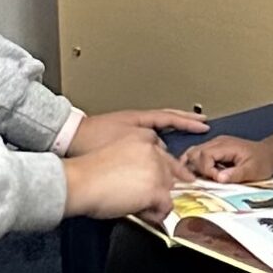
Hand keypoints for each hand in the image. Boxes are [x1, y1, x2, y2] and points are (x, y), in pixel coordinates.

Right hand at [63, 130, 177, 220]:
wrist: (80, 182)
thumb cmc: (89, 171)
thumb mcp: (116, 154)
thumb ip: (136, 161)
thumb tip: (145, 180)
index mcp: (143, 137)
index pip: (165, 155)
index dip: (159, 172)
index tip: (154, 182)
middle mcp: (154, 151)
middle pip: (171, 174)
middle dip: (158, 187)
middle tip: (140, 196)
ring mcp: (157, 170)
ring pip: (169, 190)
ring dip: (156, 200)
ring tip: (137, 205)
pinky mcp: (156, 190)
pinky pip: (166, 207)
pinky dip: (156, 214)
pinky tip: (141, 212)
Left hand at [68, 107, 207, 157]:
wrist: (69, 139)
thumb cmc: (92, 140)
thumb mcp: (124, 142)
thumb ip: (145, 148)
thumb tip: (163, 155)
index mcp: (139, 119)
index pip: (169, 118)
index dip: (187, 122)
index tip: (203, 125)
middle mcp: (136, 121)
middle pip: (166, 119)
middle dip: (184, 122)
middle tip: (201, 125)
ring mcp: (128, 127)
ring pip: (157, 127)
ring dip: (171, 130)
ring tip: (183, 137)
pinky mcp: (120, 137)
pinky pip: (147, 135)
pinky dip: (157, 139)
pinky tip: (158, 151)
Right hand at [179, 133, 272, 183]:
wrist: (271, 154)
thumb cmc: (263, 162)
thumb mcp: (253, 170)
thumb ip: (236, 174)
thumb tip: (218, 178)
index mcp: (226, 145)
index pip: (204, 155)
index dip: (206, 170)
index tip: (215, 180)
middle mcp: (217, 142)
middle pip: (194, 152)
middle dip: (194, 168)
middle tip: (199, 182)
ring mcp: (215, 145)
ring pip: (193, 153)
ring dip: (191, 166)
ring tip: (193, 180)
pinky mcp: (215, 150)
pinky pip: (199, 155)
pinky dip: (195, 165)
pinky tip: (197, 176)